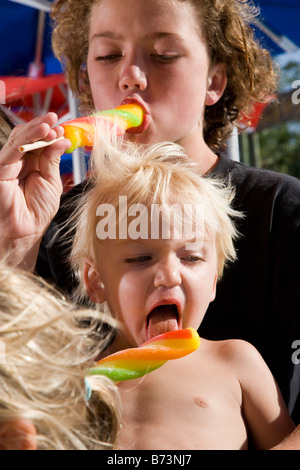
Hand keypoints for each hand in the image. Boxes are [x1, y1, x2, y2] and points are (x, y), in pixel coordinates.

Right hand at [0, 112, 70, 269]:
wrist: (25, 231)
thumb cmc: (37, 211)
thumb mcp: (51, 182)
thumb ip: (53, 161)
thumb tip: (62, 140)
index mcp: (33, 165)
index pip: (40, 143)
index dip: (50, 134)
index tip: (62, 129)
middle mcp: (19, 162)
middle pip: (29, 137)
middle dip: (43, 127)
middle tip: (55, 120)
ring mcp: (8, 164)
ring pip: (20, 139)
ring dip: (36, 129)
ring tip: (50, 124)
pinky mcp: (1, 169)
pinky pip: (13, 150)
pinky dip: (27, 139)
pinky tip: (41, 132)